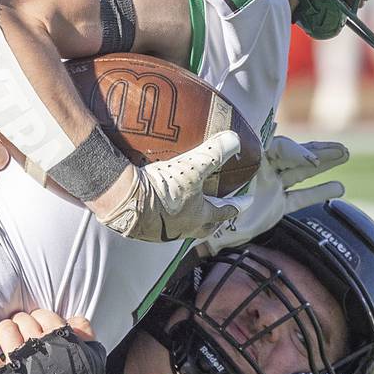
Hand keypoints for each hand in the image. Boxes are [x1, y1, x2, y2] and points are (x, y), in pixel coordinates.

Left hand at [0, 308, 136, 373]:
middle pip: (22, 321)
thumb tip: (73, 319)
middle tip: (24, 335)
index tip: (39, 327)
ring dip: (6, 333)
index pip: (42, 315)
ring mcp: (19, 364)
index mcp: (61, 338)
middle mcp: (38, 347)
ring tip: (9, 342)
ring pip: (4, 332)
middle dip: (22, 324)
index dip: (40, 319)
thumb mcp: (94, 359)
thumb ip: (86, 334)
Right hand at [93, 131, 241, 241]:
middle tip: (218, 211)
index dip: (239, 204)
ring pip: (182, 228)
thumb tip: (235, 140)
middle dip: (214, 219)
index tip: (249, 200)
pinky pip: (160, 225)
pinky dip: (165, 217)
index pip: (226, 211)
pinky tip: (158, 208)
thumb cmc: (163, 188)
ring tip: (187, 208)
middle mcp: (184, 229)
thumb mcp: (192, 166)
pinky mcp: (143, 230)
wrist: (125, 202)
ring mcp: (163, 232)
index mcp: (200, 217)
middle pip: (205, 228)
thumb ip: (214, 153)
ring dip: (188, 219)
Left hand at [201, 135, 348, 254]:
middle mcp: (263, 169)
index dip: (297, 151)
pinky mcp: (276, 206)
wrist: (204, 230)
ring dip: (324, 164)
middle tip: (342, 149)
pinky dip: (318, 192)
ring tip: (345, 154)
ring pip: (302, 173)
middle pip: (295, 155)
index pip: (279, 148)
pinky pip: (300, 197)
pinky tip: (339, 187)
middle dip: (318, 151)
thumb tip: (243, 132)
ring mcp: (271, 187)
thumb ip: (228, 154)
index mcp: (249, 158)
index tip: (311, 161)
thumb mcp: (217, 174)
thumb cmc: (207, 198)